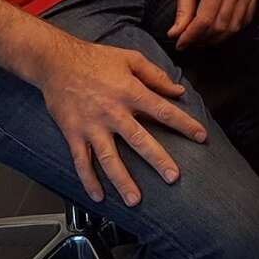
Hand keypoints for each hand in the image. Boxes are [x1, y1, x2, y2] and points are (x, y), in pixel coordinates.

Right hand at [37, 36, 207, 206]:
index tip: (201, 137)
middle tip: (172, 177)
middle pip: (140, 140)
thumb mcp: (131, 58)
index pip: (163, 111)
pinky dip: (89, 180)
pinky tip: (98, 196)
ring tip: (135, 200)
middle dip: (158, 160)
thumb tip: (178, 91)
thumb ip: (156, 75)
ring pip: (110, 158)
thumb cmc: (96, 58)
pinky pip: (82, 161)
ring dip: (122, 180)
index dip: (184, 124)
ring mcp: (92, 126)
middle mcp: (113, 112)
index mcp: (130, 91)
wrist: (56, 61)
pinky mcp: (73, 133)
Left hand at [166, 0, 258, 51]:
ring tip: (202, 37)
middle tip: (190, 41)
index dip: (191, 36)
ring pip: (234, 27)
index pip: (205, 20)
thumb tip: (176, 34)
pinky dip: (232, 28)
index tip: (181, 43)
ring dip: (217, 38)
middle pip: (220, 26)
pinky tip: (219, 28)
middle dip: (202, 39)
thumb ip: (182, 10)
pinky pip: (245, 19)